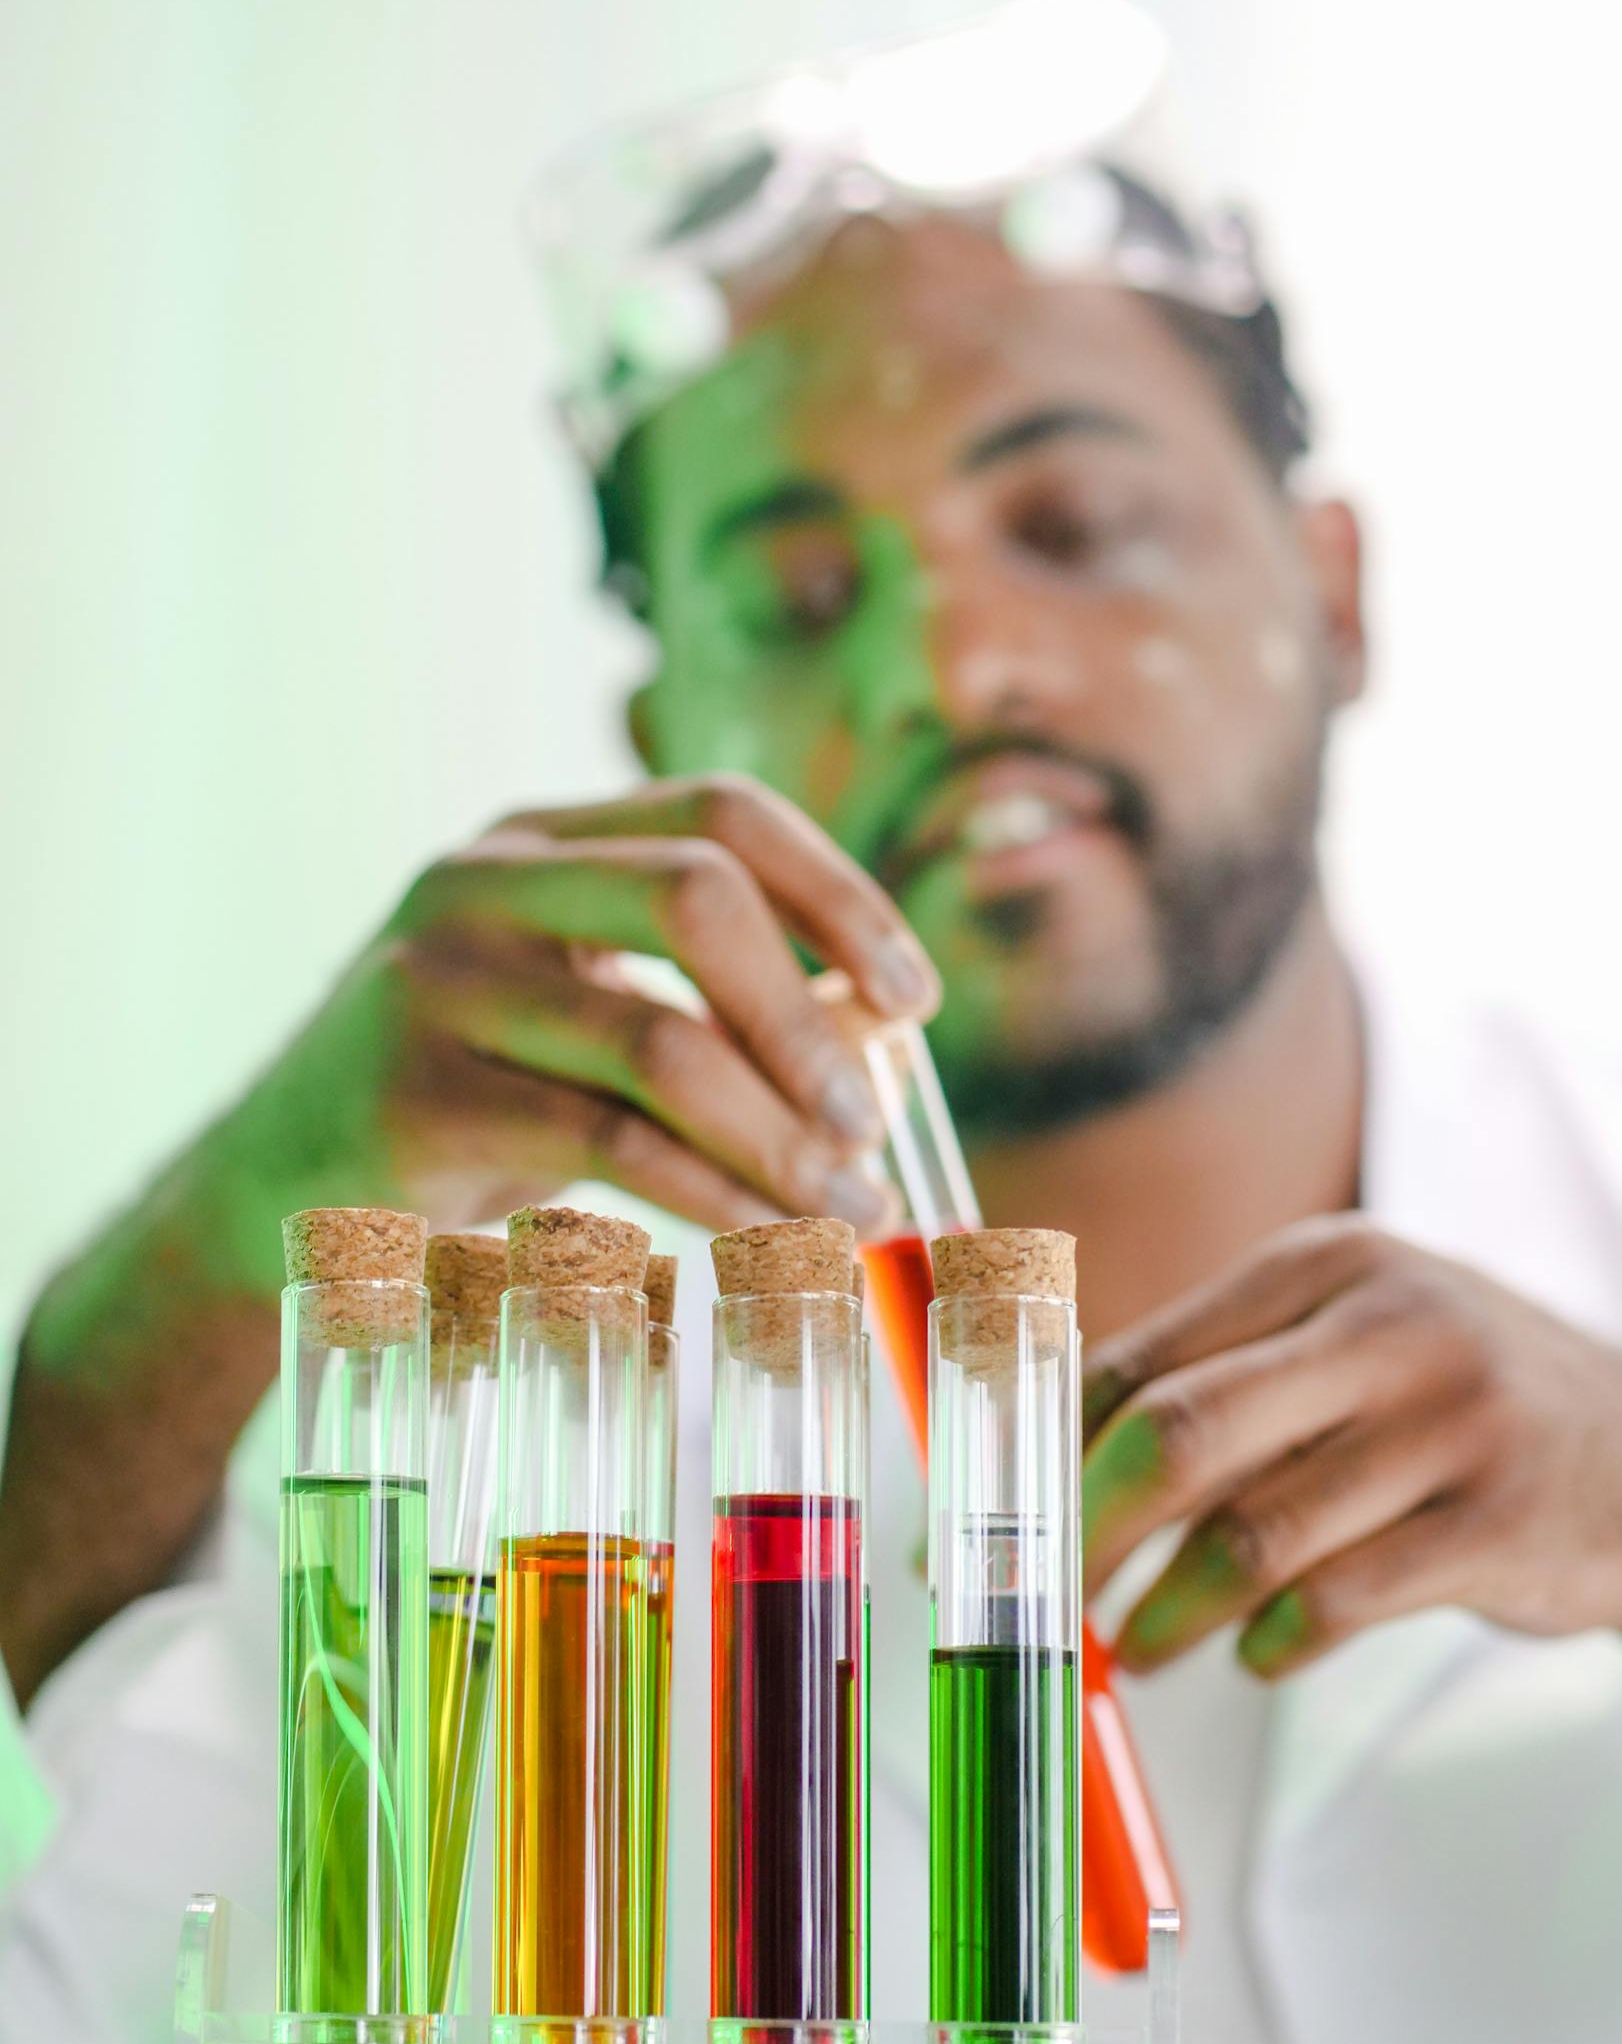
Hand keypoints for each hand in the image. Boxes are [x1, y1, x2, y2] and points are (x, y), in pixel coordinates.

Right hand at [216, 777, 939, 1250]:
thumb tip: (885, 1036)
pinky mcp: (415, 1096)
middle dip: (808, 1016)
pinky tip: (766, 1232)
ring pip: (658, 1039)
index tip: (918, 997)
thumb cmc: (476, 1100)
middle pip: (696, 894)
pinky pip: (606, 1141)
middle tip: (874, 1122)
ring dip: (777, 1133)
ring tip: (848, 1202)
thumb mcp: (590, 1026)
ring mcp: (436, 981)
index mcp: (540, 837)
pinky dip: (710, 1191)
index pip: (722, 811)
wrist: (281, 1186)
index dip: (840, 896)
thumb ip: (719, 1011)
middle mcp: (481, 881)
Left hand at [1082, 1215, 1621, 1702]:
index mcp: (1321, 1264)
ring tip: (1140, 1648)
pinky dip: (1276, 1643)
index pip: (1136, 1358)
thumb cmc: (1457, 1408)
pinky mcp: (1499, 1521)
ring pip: (1252, 1536)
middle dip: (1083, 1537)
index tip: (983, 1531)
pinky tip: (1263, 1653)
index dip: (1038, 1455)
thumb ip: (1218, 1382)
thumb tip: (1037, 1465)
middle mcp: (1384, 1322)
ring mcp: (1451, 1420)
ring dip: (1170, 1613)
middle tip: (1041, 1607)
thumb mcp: (1353, 1342)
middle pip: (1175, 1436)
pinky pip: (1339, 1600)